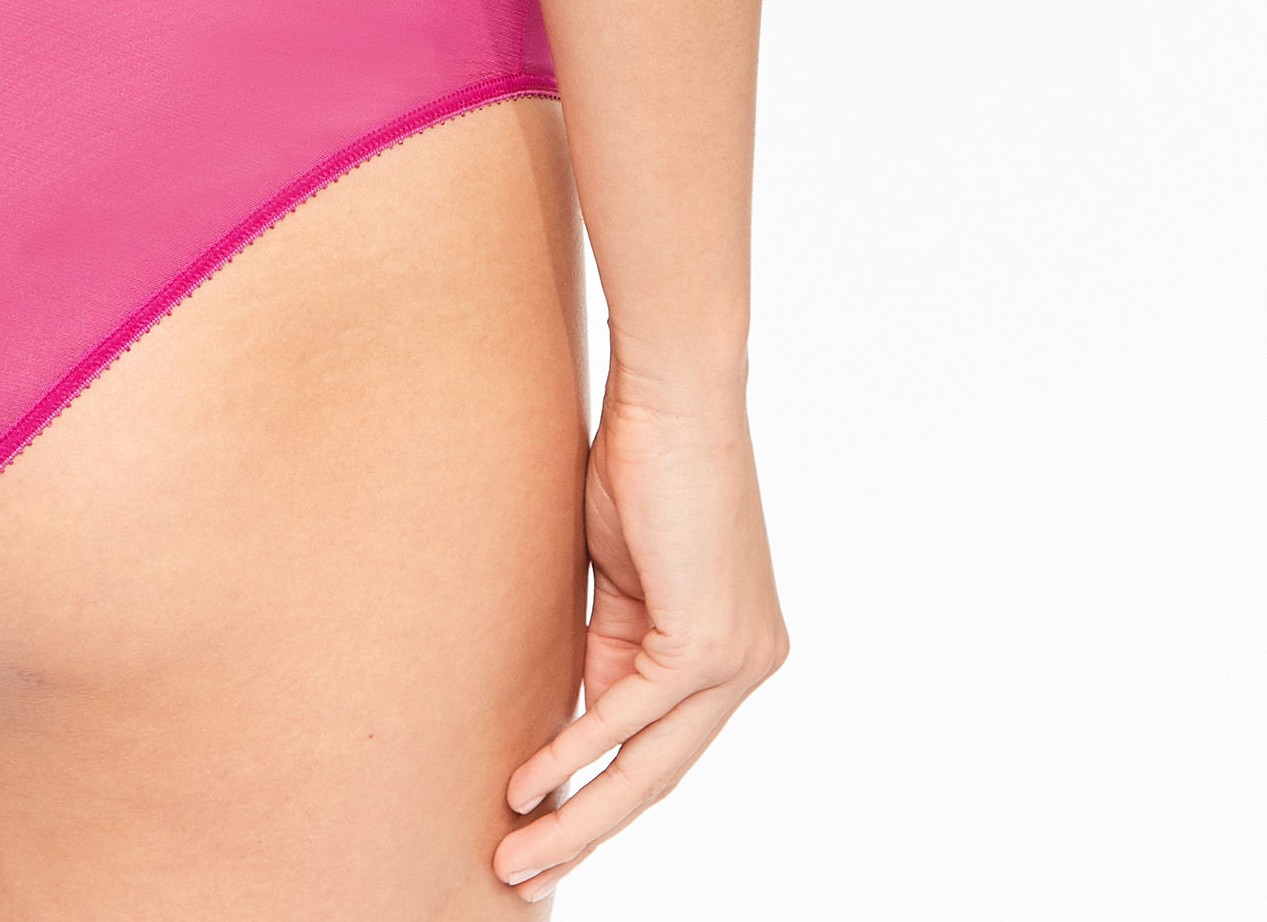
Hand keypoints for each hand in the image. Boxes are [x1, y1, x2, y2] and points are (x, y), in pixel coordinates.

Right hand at [493, 371, 786, 893]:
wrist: (673, 392)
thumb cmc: (643, 458)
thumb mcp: (622, 575)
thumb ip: (612, 647)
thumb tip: (583, 717)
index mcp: (731, 647)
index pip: (660, 743)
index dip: (599, 792)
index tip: (544, 828)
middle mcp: (747, 662)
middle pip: (657, 775)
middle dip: (586, 829)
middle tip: (527, 874)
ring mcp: (737, 658)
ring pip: (647, 765)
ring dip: (576, 813)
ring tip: (518, 853)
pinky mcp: (709, 643)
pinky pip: (630, 716)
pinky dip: (575, 751)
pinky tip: (529, 783)